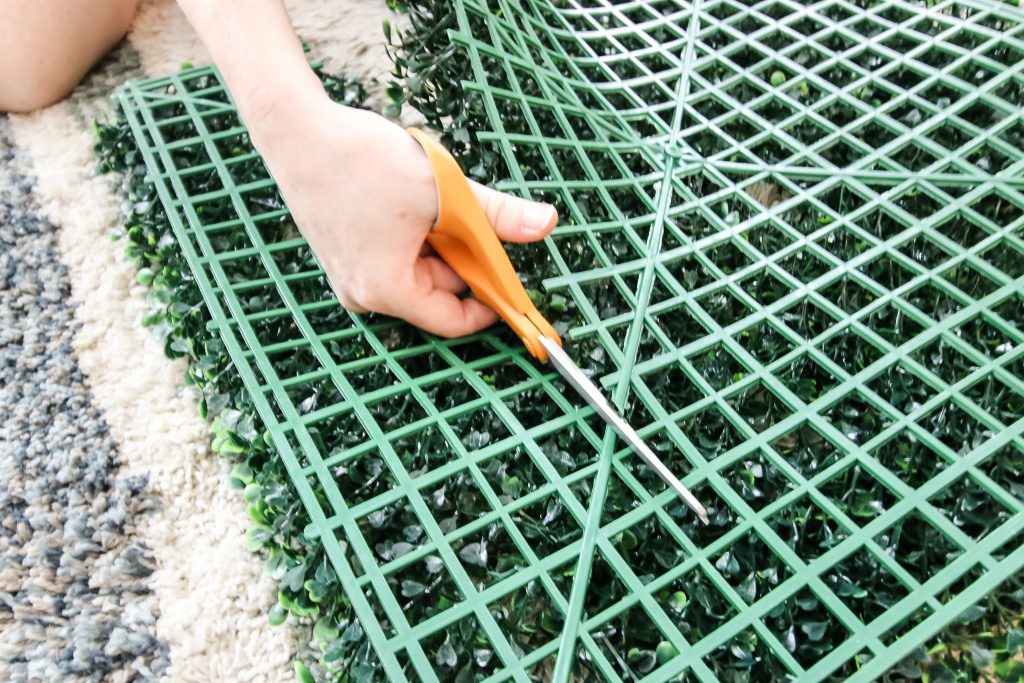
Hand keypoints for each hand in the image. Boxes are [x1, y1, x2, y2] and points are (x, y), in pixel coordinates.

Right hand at [252, 96, 557, 336]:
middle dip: (462, 258)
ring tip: (425, 200)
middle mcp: (364, 296)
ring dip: (438, 243)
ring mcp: (350, 278)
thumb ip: (497, 213)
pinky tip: (406, 202)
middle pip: (438, 293)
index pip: (454, 320)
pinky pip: (396, 260)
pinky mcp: (344, 258)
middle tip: (463, 213)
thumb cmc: (361, 160)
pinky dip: (415, 237)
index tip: (512, 277)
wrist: (298, 130)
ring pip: (419, 273)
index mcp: (387, 290)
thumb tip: (546, 223)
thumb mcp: (443, 188)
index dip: (491, 302)